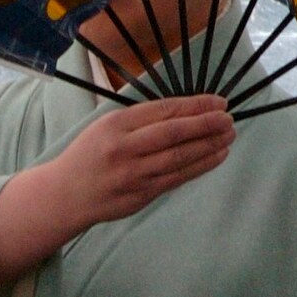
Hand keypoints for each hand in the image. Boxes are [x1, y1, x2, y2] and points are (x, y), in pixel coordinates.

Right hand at [52, 94, 234, 225]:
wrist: (66, 194)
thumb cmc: (90, 155)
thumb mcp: (106, 126)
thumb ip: (141, 120)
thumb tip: (186, 111)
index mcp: (115, 124)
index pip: (163, 111)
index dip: (194, 106)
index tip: (217, 102)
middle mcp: (125, 149)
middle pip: (174, 133)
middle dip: (206, 124)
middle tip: (228, 117)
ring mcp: (134, 174)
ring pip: (179, 157)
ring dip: (209, 145)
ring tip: (229, 135)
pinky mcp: (142, 194)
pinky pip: (177, 177)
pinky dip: (201, 165)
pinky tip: (217, 155)